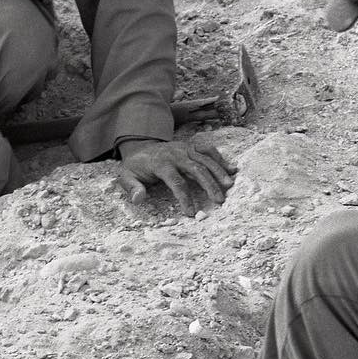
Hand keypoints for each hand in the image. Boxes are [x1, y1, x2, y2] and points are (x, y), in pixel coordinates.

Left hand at [115, 135, 236, 215]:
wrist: (140, 146)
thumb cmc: (136, 166)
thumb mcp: (126, 177)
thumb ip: (132, 188)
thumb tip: (138, 200)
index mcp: (160, 164)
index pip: (176, 182)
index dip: (185, 198)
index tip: (191, 212)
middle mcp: (175, 154)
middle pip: (196, 169)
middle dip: (209, 185)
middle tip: (219, 201)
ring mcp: (185, 148)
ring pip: (206, 159)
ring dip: (219, 172)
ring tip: (229, 186)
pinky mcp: (191, 146)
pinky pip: (208, 150)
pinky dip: (220, 159)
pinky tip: (232, 170)